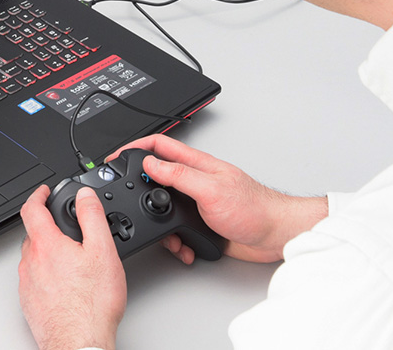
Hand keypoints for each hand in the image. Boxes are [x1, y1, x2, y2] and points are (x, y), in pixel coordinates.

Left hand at [19, 184, 125, 349]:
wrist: (80, 342)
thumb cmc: (92, 305)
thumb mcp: (102, 252)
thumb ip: (92, 217)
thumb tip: (85, 196)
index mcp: (46, 244)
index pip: (32, 208)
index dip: (38, 195)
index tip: (44, 192)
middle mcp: (30, 262)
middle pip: (33, 234)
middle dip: (47, 227)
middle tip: (65, 228)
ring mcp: (26, 284)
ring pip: (33, 258)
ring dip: (46, 252)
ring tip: (70, 259)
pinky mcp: (28, 303)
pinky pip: (33, 279)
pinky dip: (45, 274)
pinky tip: (64, 284)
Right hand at [113, 135, 327, 263]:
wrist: (275, 236)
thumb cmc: (254, 208)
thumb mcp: (211, 188)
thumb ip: (179, 174)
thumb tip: (151, 163)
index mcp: (197, 165)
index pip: (160, 146)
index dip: (136, 146)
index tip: (117, 155)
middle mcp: (195, 181)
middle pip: (157, 176)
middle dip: (140, 187)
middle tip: (126, 195)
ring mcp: (197, 202)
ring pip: (164, 207)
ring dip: (160, 223)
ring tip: (165, 233)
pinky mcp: (201, 223)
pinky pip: (177, 230)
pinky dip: (176, 241)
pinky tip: (183, 246)